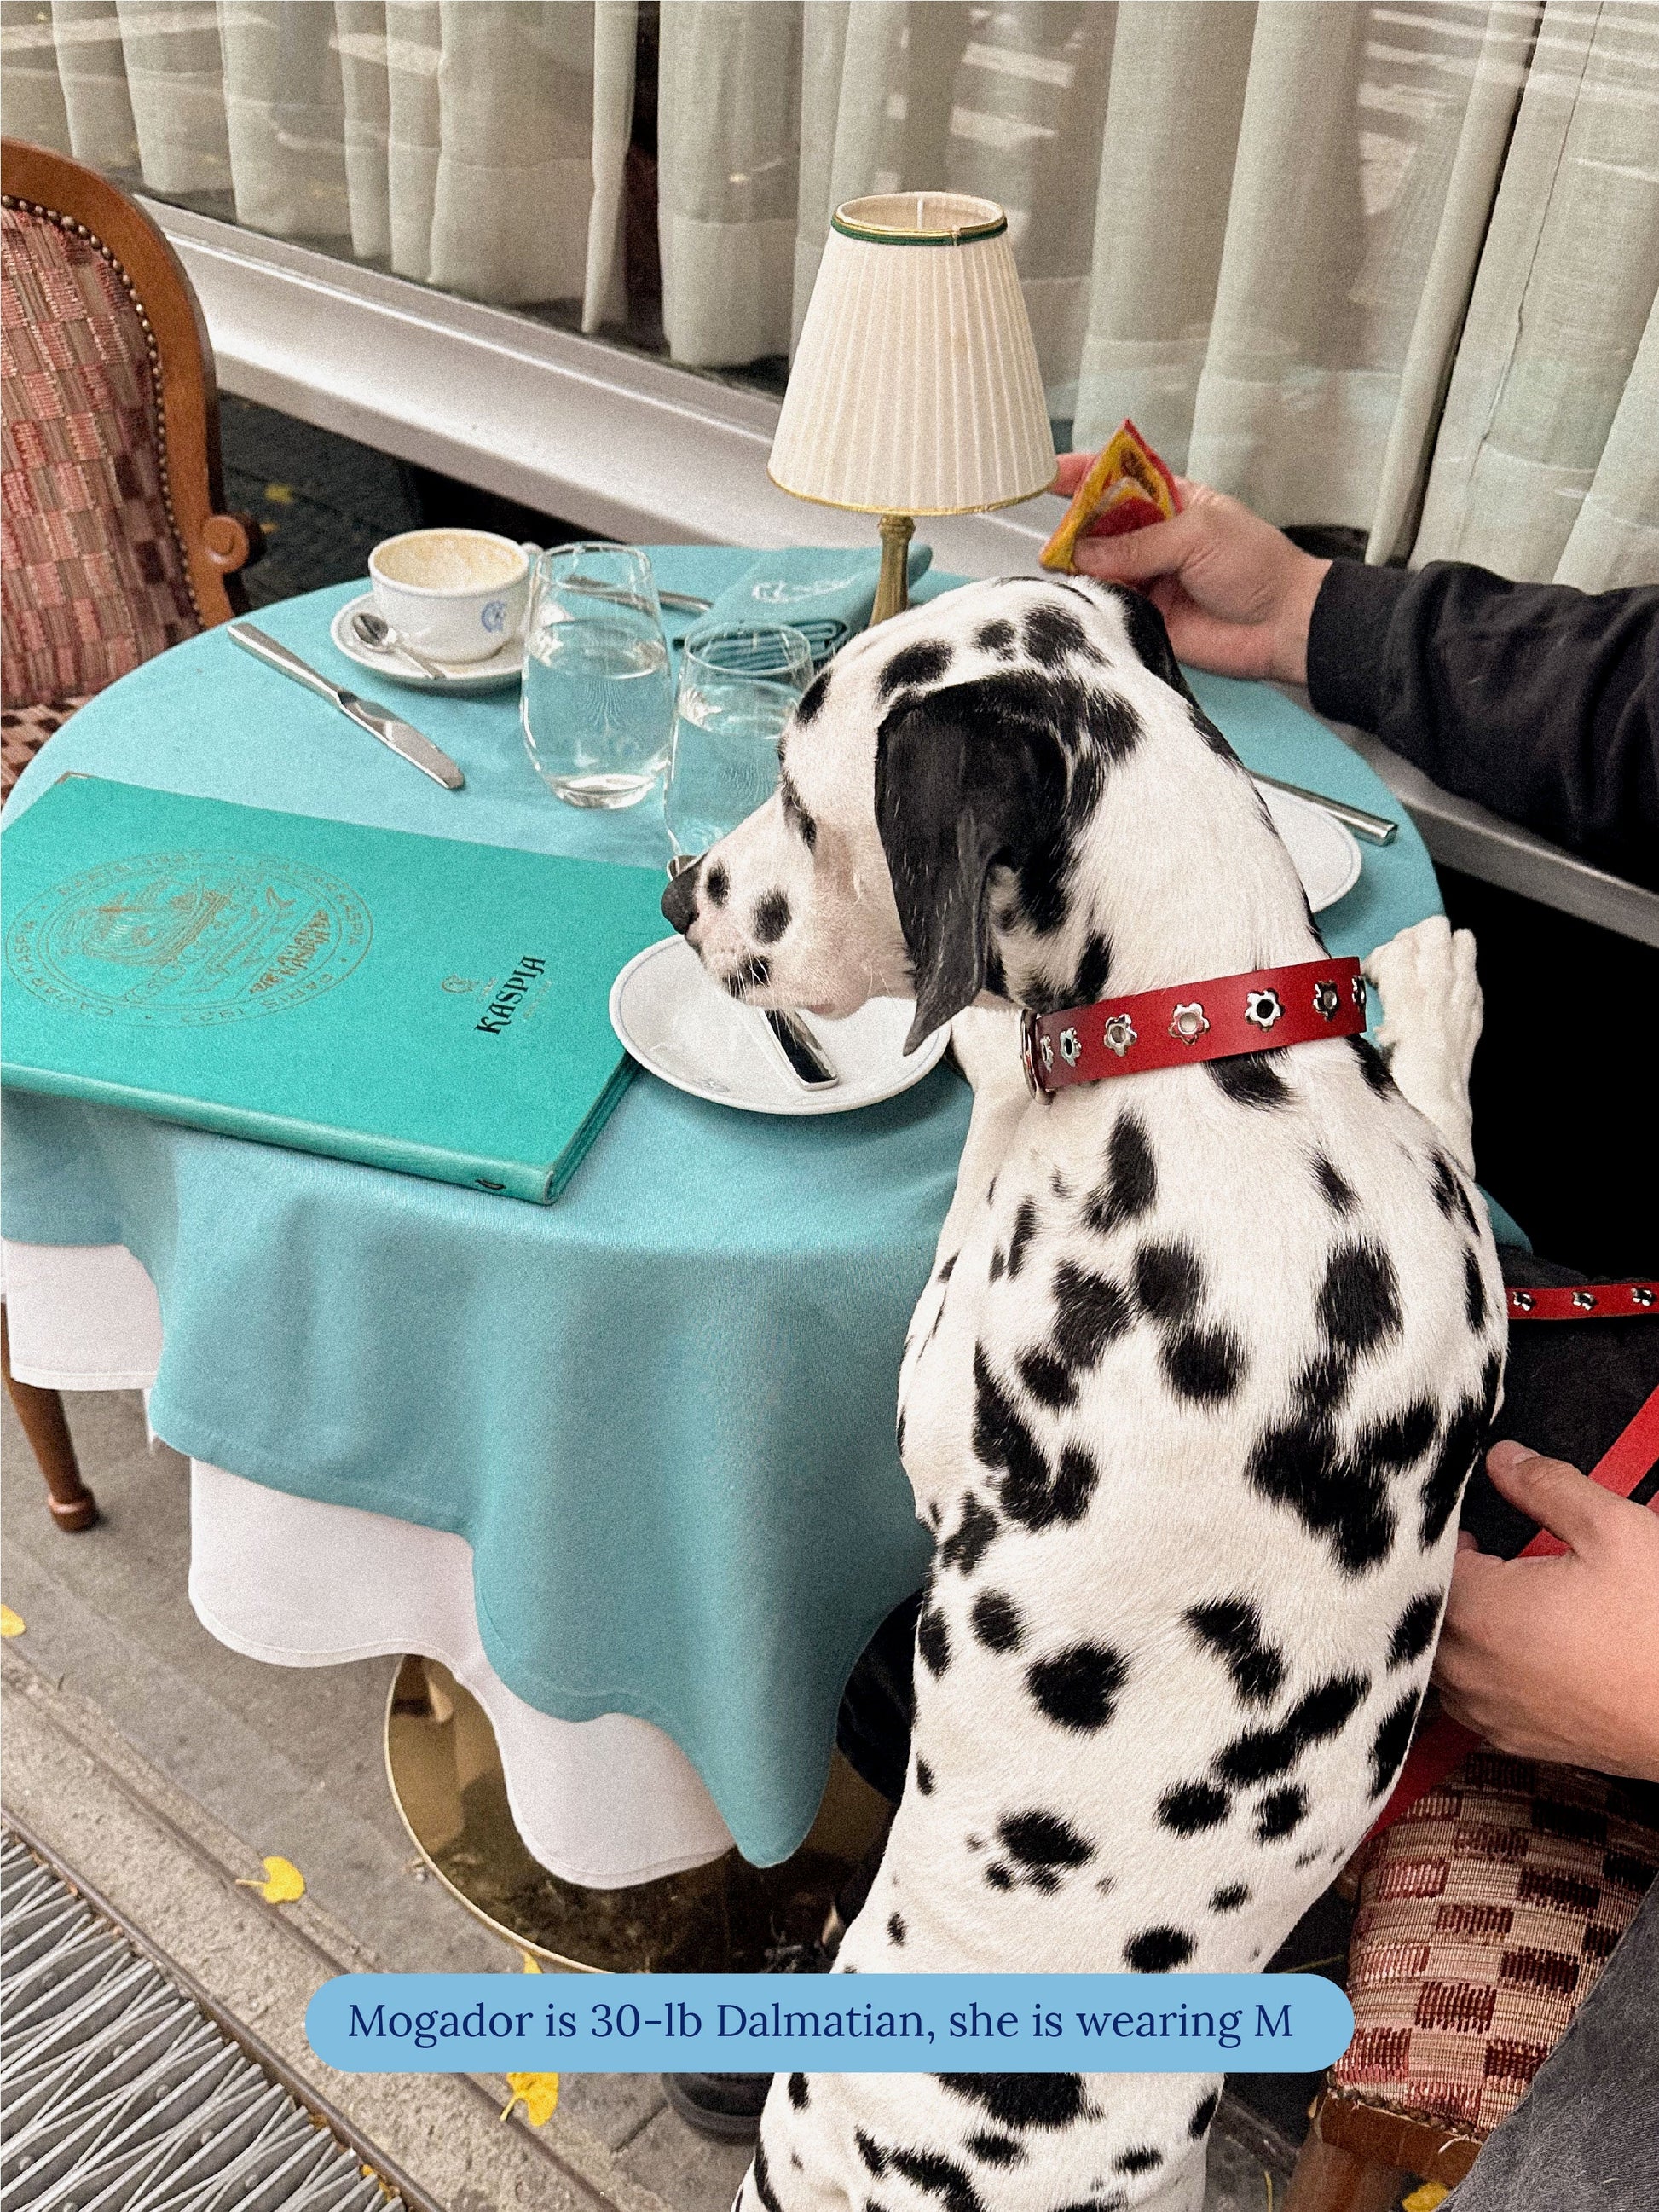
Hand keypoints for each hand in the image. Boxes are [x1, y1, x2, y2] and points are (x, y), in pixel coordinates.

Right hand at [1052, 460, 1328, 685]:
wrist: (1282, 625)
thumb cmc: (1256, 565)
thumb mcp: (1197, 535)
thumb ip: (1138, 543)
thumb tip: (1083, 553)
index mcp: (1172, 502)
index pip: (1120, 479)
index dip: (1084, 473)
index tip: (1049, 473)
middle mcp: (1154, 538)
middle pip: (1099, 525)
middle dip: (1075, 527)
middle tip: (1060, 539)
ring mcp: (1148, 577)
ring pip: (1098, 567)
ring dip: (1080, 567)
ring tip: (1067, 568)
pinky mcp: (1144, 616)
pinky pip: (1108, 606)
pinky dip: (1092, 601)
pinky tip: (1083, 597)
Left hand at [1432, 1440, 1658, 1779]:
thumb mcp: (1615, 1532)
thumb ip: (1548, 1486)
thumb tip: (1505, 1461)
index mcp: (1480, 1614)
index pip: (1425, 1562)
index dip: (1440, 1534)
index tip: (1463, 1525)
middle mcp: (1469, 1670)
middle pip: (1421, 1611)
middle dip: (1441, 1579)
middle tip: (1478, 1555)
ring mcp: (1488, 1711)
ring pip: (1438, 1657)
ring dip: (1454, 1625)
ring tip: (1497, 1597)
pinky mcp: (1513, 1739)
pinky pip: (1466, 1696)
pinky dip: (1476, 1667)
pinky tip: (1514, 1647)